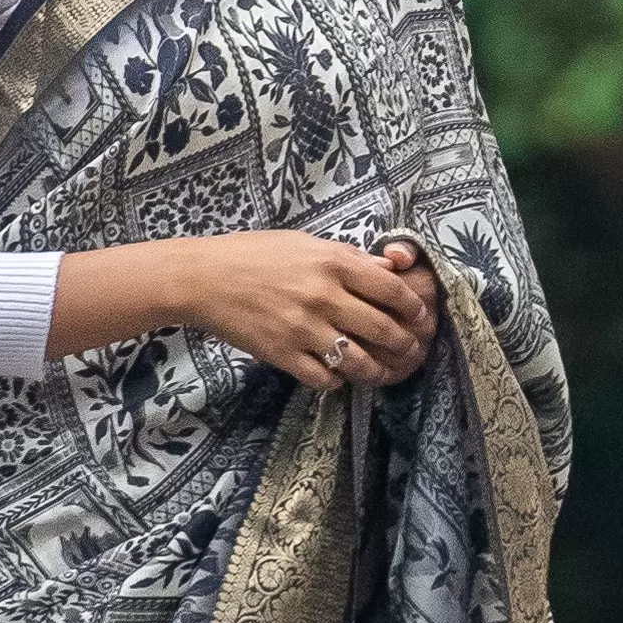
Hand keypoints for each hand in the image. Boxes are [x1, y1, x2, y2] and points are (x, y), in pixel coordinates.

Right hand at [181, 231, 437, 389]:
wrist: (203, 279)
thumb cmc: (253, 254)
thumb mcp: (304, 243)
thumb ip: (348, 257)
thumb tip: (388, 268)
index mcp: (332, 262)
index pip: (391, 289)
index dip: (412, 306)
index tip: (419, 315)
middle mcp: (323, 296)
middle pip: (383, 328)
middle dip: (404, 343)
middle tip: (409, 348)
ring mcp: (304, 329)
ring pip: (358, 361)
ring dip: (376, 369)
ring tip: (381, 370)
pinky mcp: (284, 355)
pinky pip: (325, 378)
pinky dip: (337, 379)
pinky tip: (337, 373)